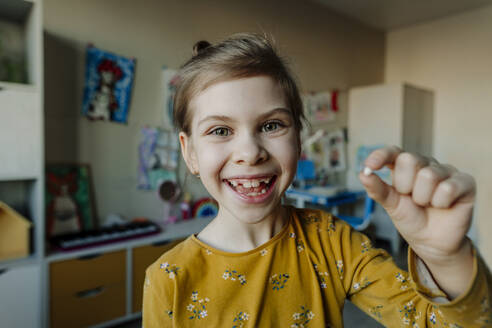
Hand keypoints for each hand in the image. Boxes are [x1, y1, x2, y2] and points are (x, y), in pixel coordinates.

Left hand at [359, 145, 475, 264]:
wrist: (431, 242)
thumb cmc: (411, 219)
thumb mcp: (390, 204)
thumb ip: (376, 189)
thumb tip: (362, 174)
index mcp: (404, 167)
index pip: (393, 152)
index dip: (380, 155)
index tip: (370, 166)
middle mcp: (425, 164)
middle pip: (409, 159)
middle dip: (405, 186)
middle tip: (412, 199)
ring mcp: (446, 171)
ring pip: (429, 175)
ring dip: (423, 198)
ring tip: (427, 205)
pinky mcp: (464, 182)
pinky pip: (448, 187)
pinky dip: (441, 202)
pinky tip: (443, 206)